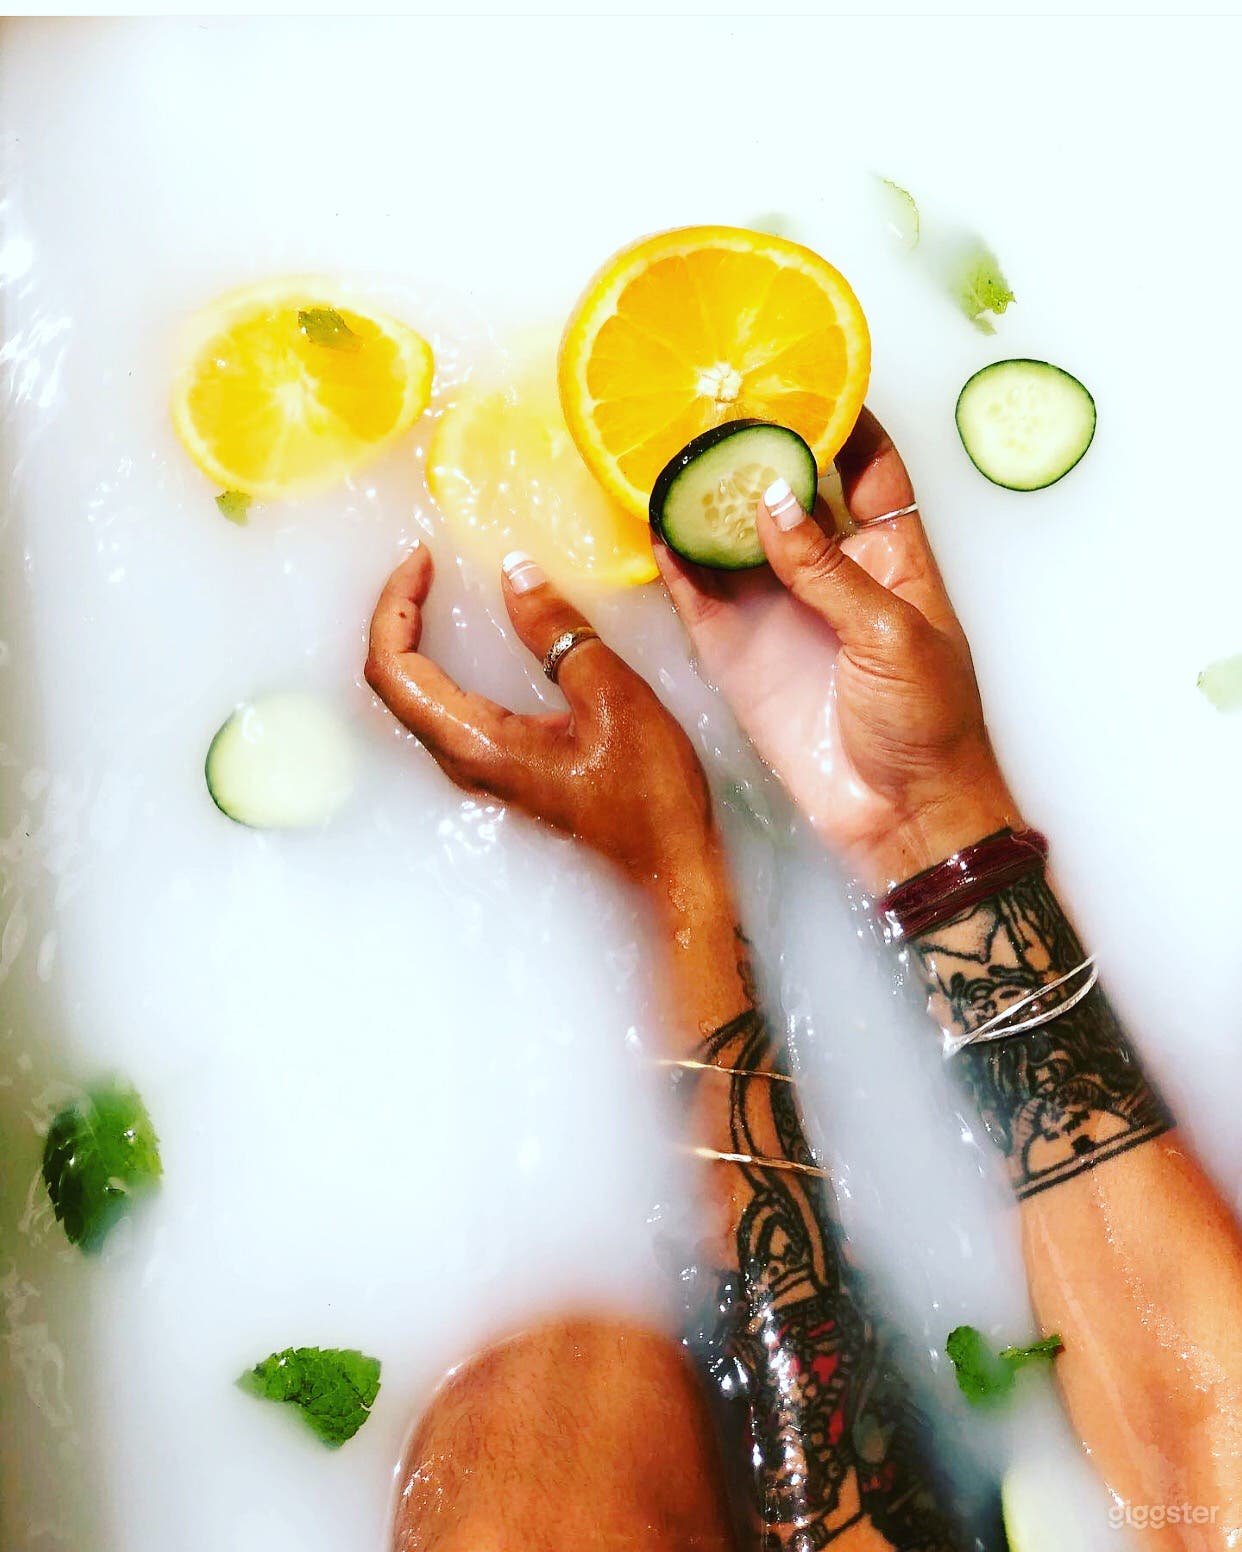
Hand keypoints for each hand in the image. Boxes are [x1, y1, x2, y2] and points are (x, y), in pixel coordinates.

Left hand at [365, 545, 717, 891]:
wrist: (668, 862)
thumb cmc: (647, 793)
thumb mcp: (613, 696)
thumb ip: (558, 632)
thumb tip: (514, 572)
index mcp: (477, 743)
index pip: (395, 669)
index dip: (395, 606)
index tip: (422, 559)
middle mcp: (462, 760)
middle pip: (393, 682)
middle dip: (397, 614)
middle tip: (426, 566)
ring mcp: (477, 768)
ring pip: (415, 697)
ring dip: (414, 638)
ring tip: (435, 590)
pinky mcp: (497, 766)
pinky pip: (444, 708)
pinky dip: (439, 662)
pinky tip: (466, 637)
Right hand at [657, 409, 1019, 890]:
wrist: (900, 816)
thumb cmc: (926, 723)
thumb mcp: (891, 631)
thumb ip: (826, 566)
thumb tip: (770, 498)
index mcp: (890, 556)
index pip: (868, 468)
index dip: (844, 420)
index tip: (810, 372)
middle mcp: (829, 573)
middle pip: (789, 490)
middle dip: (759, 444)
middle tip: (719, 395)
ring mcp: (778, 610)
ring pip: (733, 536)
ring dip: (707, 494)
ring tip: (672, 443)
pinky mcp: (737, 652)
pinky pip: (697, 594)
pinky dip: (675, 558)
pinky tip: (652, 519)